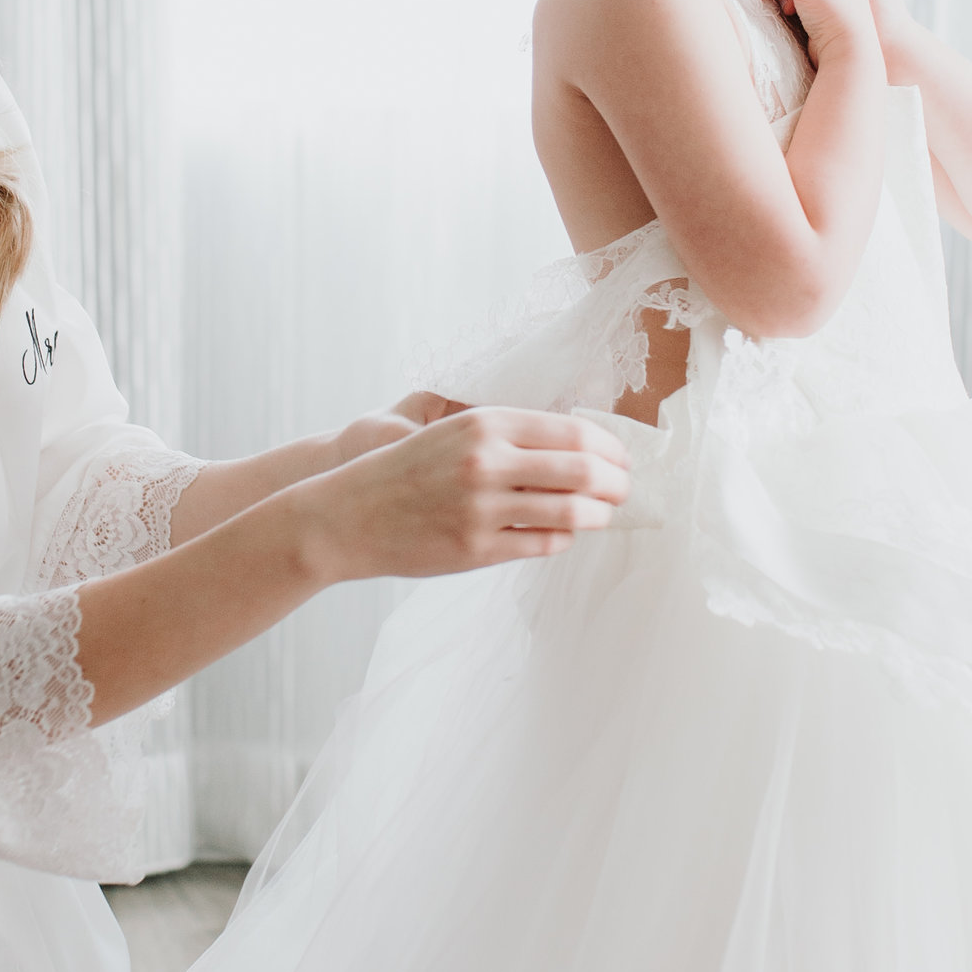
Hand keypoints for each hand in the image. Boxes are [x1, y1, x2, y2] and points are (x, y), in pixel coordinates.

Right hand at [294, 407, 628, 584]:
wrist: (347, 515)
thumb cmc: (404, 471)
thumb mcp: (453, 432)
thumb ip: (509, 435)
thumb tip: (577, 444)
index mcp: (485, 422)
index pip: (573, 432)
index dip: (611, 448)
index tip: (622, 458)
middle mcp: (487, 461)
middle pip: (584, 470)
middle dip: (617, 483)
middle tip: (624, 489)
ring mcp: (483, 508)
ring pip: (572, 512)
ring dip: (598, 515)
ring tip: (602, 515)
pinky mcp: (477, 549)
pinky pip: (543, 544)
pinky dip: (563, 538)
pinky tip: (561, 532)